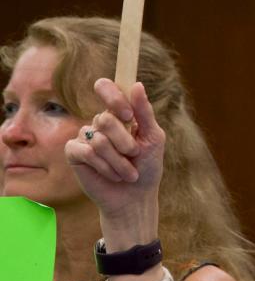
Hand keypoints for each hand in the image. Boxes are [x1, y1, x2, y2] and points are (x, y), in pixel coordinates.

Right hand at [64, 78, 164, 245]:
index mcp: (119, 114)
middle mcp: (100, 122)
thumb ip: (144, 112)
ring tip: (127, 172)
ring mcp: (85, 136)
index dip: (113, 97)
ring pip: (99, 139)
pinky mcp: (74, 153)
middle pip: (106, 118)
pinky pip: (86, 152)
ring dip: (118, 160)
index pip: (105, 87)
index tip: (128, 115)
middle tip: (134, 154)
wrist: (136, 195)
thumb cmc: (147, 165)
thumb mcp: (153, 137)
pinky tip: (112, 175)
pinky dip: (105, 166)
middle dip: (125, 141)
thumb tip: (138, 85)